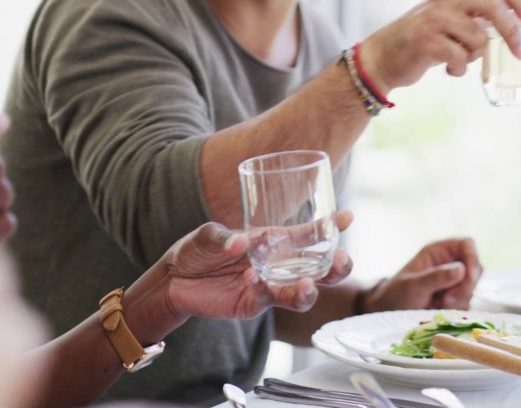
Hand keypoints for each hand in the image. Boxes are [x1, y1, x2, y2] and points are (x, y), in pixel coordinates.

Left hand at [165, 210, 354, 319]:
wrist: (173, 280)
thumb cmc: (196, 250)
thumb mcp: (208, 234)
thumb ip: (223, 237)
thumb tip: (241, 243)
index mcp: (275, 241)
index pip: (310, 235)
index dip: (330, 227)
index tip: (346, 218)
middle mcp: (278, 265)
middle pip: (318, 270)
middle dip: (336, 268)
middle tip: (339, 262)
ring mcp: (269, 286)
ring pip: (301, 293)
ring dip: (309, 290)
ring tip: (305, 285)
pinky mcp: (253, 303)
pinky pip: (267, 298)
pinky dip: (263, 288)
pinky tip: (252, 278)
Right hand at [357, 0, 520, 92]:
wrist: (383, 56)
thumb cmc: (424, 40)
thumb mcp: (450, 19)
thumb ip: (476, 17)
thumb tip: (515, 28)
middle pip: (493, 6)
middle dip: (511, 31)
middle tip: (520, 53)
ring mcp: (435, 18)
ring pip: (478, 39)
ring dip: (475, 56)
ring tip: (459, 60)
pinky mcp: (426, 40)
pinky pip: (460, 58)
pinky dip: (459, 69)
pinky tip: (448, 70)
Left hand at [364, 237, 481, 311]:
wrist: (389, 311)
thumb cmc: (397, 292)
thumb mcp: (413, 285)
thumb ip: (436, 277)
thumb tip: (461, 269)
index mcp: (439, 251)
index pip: (467, 244)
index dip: (472, 257)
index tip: (468, 276)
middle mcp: (450, 262)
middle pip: (475, 268)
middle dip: (466, 285)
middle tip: (448, 299)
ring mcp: (454, 280)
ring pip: (472, 287)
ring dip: (459, 299)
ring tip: (438, 304)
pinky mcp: (455, 296)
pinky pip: (467, 301)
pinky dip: (456, 308)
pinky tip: (439, 309)